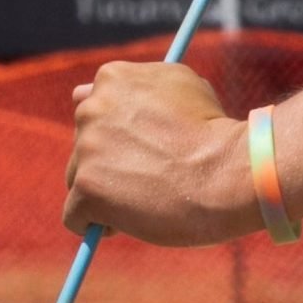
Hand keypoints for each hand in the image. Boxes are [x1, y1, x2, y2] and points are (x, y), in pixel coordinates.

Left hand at [62, 62, 259, 247]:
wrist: (229, 171)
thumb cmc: (215, 132)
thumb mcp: (182, 86)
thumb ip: (140, 86)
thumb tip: (96, 92)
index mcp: (112, 78)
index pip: (93, 109)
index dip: (116, 135)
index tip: (139, 150)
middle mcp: (92, 108)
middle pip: (83, 145)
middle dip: (108, 164)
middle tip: (148, 179)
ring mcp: (86, 148)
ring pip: (77, 179)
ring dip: (103, 193)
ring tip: (144, 201)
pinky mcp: (87, 188)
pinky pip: (74, 215)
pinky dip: (94, 223)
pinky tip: (125, 223)